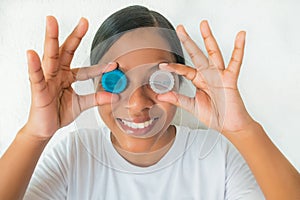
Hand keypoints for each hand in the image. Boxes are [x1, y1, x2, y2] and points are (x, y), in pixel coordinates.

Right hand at [24, 16, 116, 138]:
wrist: (45, 129)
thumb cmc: (59, 113)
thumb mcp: (81, 104)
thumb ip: (96, 99)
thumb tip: (114, 96)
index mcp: (67, 76)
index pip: (85, 69)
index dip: (99, 68)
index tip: (114, 65)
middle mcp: (57, 74)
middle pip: (65, 51)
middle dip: (75, 36)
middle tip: (84, 21)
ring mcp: (47, 79)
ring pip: (50, 57)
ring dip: (51, 39)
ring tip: (51, 22)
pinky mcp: (38, 89)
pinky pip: (36, 76)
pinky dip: (34, 65)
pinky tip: (32, 54)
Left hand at [158, 20, 255, 134]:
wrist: (230, 126)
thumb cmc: (215, 116)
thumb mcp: (192, 107)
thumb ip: (178, 99)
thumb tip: (161, 96)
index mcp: (199, 81)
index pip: (185, 70)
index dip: (174, 67)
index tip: (162, 65)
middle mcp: (209, 75)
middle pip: (197, 54)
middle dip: (188, 41)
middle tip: (180, 29)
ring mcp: (219, 75)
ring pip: (213, 53)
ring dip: (208, 38)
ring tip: (203, 25)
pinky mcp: (230, 79)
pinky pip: (235, 62)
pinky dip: (239, 49)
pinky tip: (240, 36)